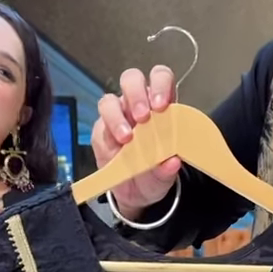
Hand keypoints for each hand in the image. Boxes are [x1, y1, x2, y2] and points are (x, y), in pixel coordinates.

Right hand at [92, 66, 180, 219]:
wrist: (137, 193)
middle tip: (143, 117)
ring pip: (109, 101)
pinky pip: (99, 127)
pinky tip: (115, 152)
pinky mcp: (101, 132)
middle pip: (131, 79)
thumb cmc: (155, 173)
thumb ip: (169, 167)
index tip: (161, 105)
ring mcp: (116, 116)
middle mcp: (137, 104)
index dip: (160, 85)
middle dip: (136, 95)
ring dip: (117, 117)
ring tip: (127, 138)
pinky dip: (107, 138)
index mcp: (160, 105)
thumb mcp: (165, 173)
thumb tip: (173, 161)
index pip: (160, 78)